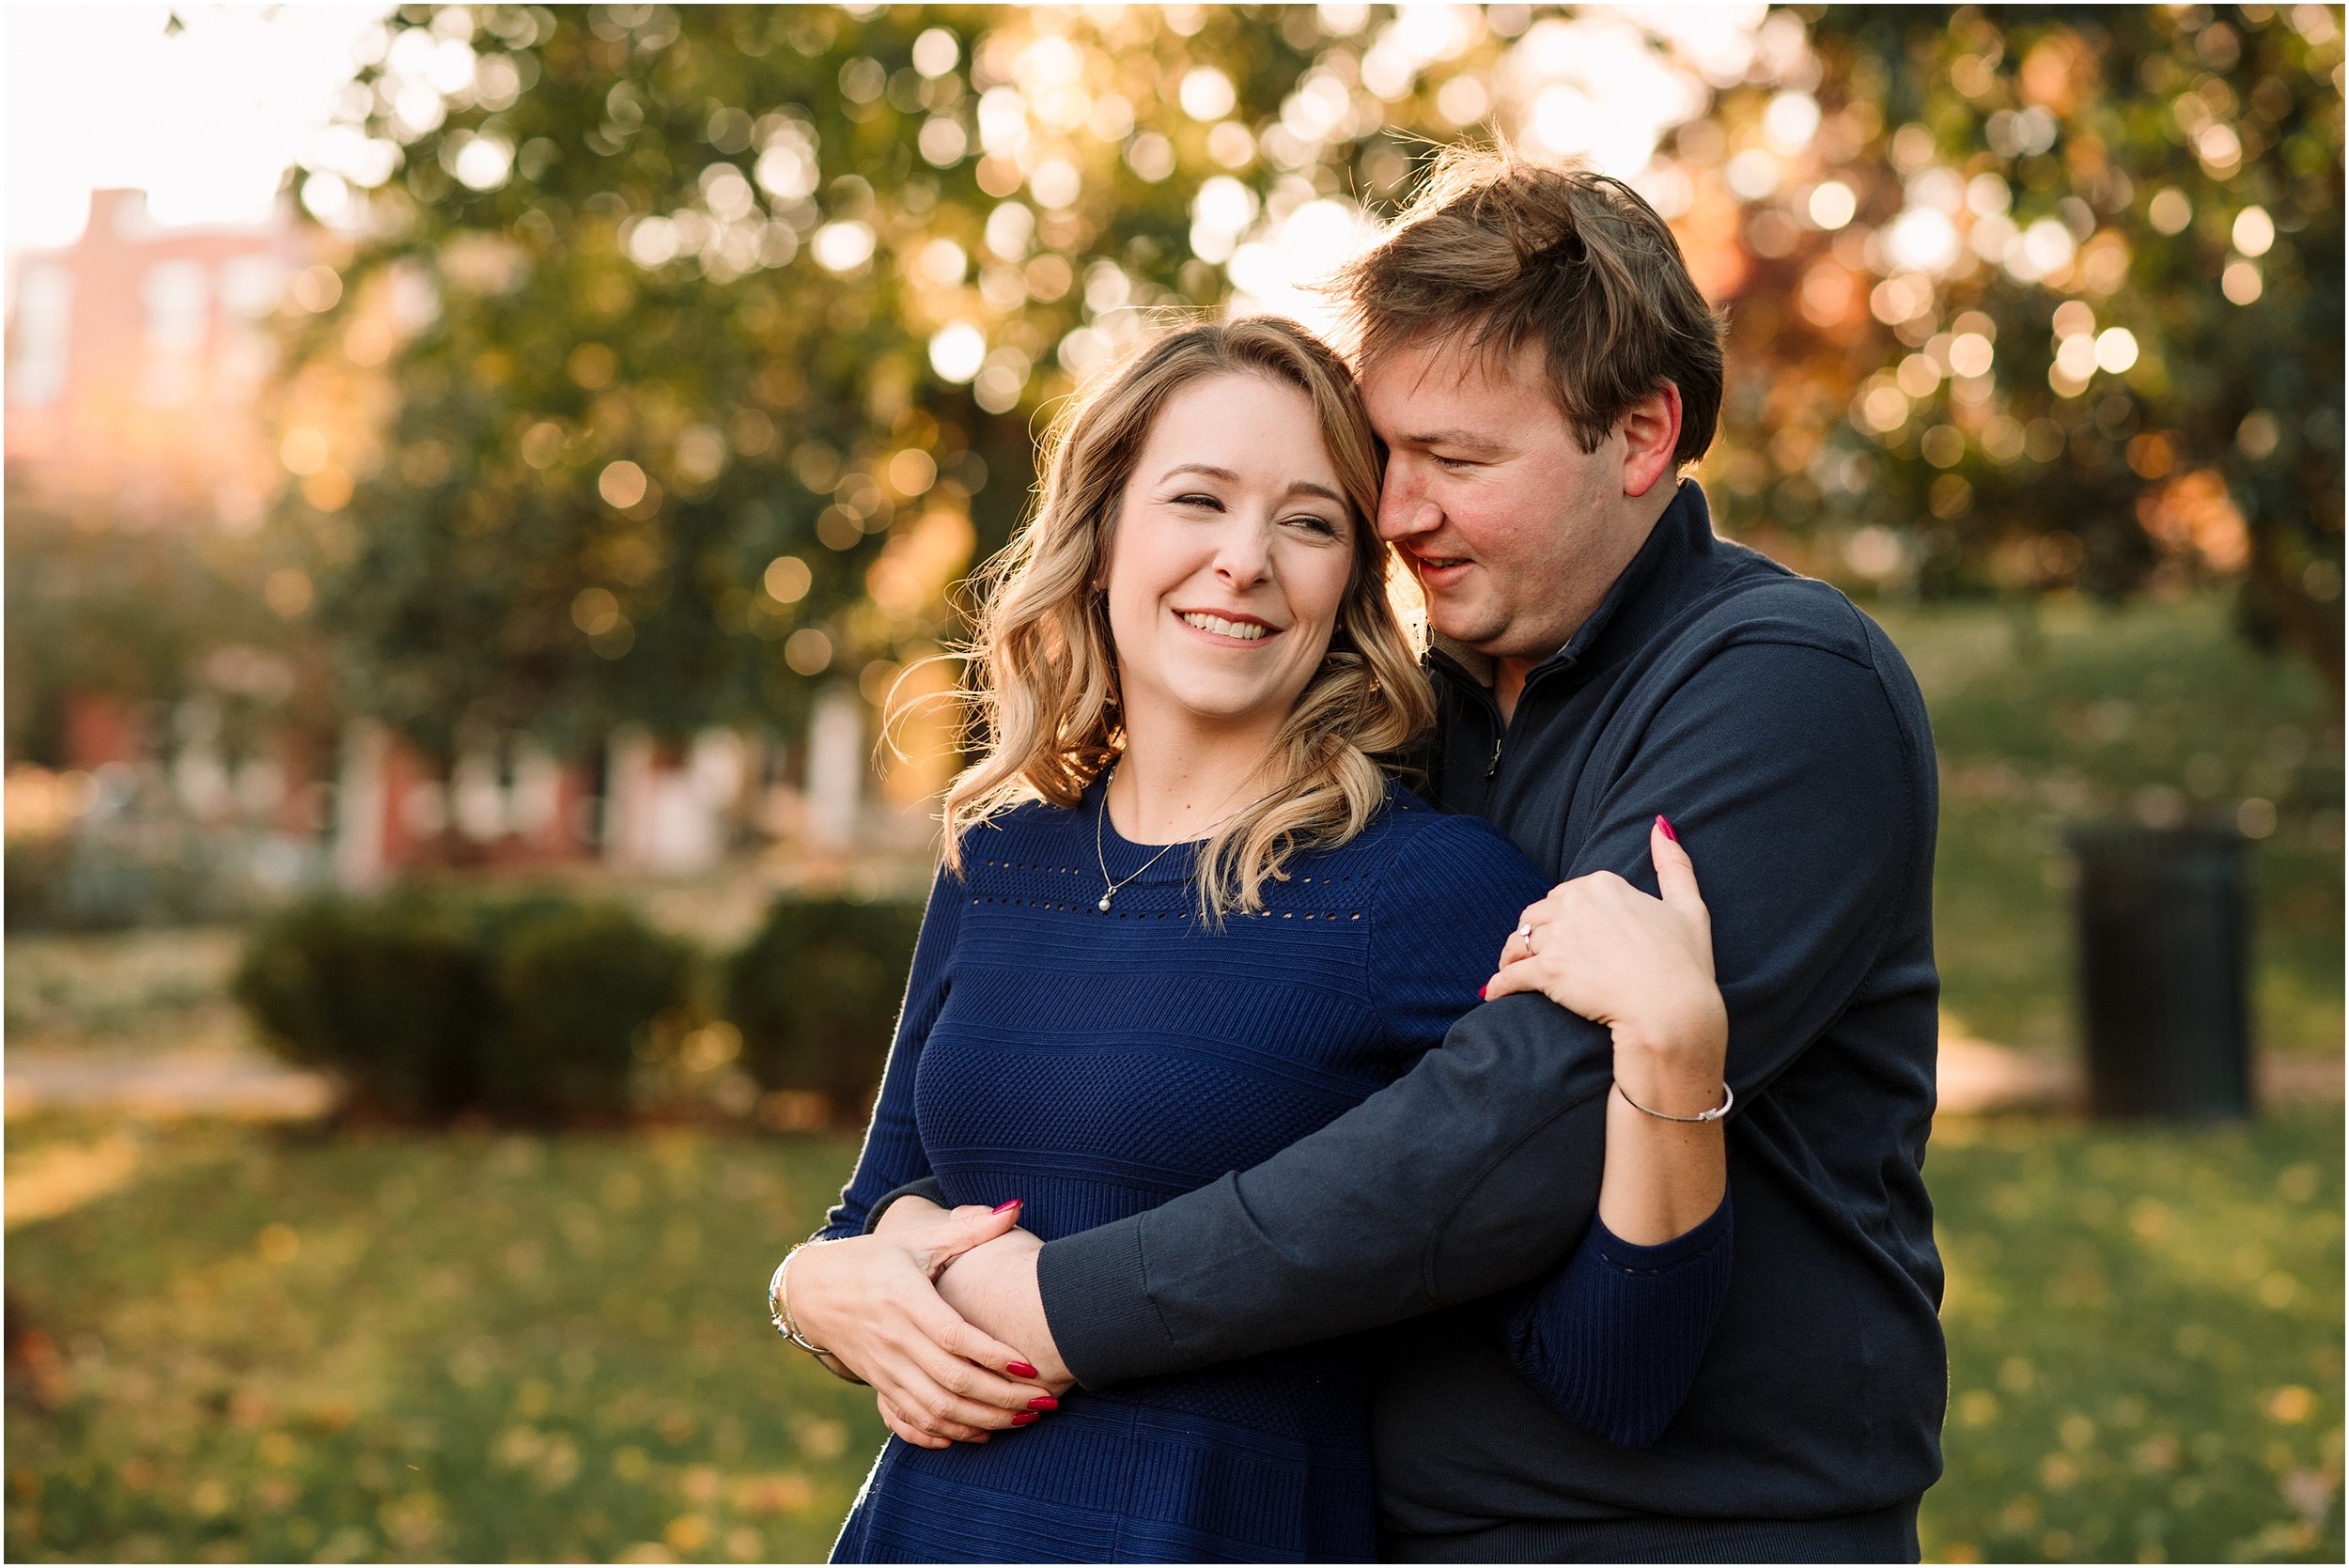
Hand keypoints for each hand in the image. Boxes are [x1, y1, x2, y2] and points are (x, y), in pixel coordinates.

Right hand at [783, 1203, 1054, 1448]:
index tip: (1031, 1365)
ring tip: (1024, 1419)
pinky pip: (913, 1420)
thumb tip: (1016, 1208)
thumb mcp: (916, 1239)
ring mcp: (884, 1367)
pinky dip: (948, 1433)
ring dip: (983, 1420)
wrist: (814, 1291)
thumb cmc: (876, 1259)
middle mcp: (893, 1338)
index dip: (993, 1355)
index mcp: (905, 1298)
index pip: (953, 1336)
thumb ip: (968, 1229)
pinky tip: (980, 1433)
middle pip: (951, 1380)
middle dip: (1002, 1397)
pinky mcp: (879, 1385)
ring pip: (936, 1408)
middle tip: (1044, 1402)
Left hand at [1484, 816, 1725, 1110]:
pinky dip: (1499, 985)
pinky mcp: (1547, 971)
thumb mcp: (1689, 907)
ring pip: (1520, 941)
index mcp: (1604, 885)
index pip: (1564, 895)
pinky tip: (1493, 994)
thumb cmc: (1685, 964)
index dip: (1562, 917)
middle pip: (1537, 915)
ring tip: (1511, 971)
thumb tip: (1660, 826)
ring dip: (1512, 957)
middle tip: (1532, 956)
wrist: (1673, 1011)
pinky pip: (1511, 975)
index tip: (1564, 936)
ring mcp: (1560, 937)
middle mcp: (1576, 904)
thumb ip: (1674, 865)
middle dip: (1534, 935)